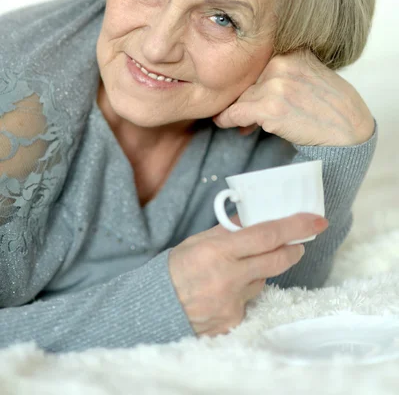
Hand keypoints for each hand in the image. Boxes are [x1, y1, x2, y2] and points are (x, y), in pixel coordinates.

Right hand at [168, 212, 328, 336]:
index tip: (316, 220)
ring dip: (259, 272)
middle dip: (294, 249)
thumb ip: (228, 230)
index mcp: (218, 251)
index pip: (266, 235)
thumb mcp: (198, 241)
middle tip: (299, 243)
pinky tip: (223, 293)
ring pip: (262, 280)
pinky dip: (243, 293)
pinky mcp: (234, 321)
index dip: (295, 226)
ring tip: (235, 271)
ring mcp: (233, 302)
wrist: (155, 308)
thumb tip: (255, 216)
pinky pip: (249, 301)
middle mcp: (228, 277)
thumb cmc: (176, 269)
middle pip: (276, 259)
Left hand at [212, 49, 374, 146]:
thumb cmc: (331, 105)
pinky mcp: (269, 108)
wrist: (349, 130)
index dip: (253, 82)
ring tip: (247, 124)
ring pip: (241, 98)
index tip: (251, 94)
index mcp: (291, 51)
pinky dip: (227, 119)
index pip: (257, 64)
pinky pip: (235, 112)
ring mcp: (275, 85)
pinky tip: (222, 123)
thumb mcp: (312, 71)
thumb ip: (285, 68)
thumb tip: (253, 80)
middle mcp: (281, 63)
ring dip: (241, 111)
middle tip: (249, 115)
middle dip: (247, 98)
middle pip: (247, 81)